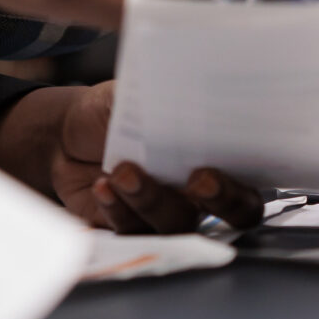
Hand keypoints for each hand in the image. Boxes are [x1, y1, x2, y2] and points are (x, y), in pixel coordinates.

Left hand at [0, 81, 265, 233]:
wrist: (68, 133)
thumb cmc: (116, 111)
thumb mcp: (141, 95)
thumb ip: (168, 99)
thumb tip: (189, 87)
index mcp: (217, 158)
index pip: (250, 184)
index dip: (240, 188)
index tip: (212, 170)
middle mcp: (200, 193)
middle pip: (232, 216)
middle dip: (219, 201)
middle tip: (195, 181)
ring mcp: (167, 213)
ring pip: (176, 224)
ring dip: (151, 200)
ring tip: (122, 170)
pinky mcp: (132, 227)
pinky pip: (133, 231)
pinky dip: (118, 208)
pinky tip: (103, 185)